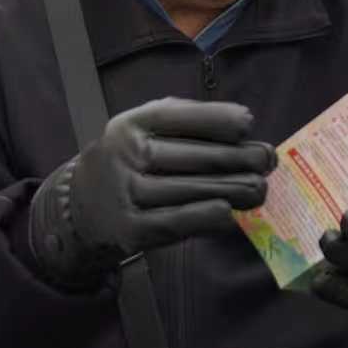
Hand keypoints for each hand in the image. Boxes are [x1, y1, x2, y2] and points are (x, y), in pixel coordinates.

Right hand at [27, 98, 276, 289]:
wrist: (81, 206)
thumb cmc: (131, 160)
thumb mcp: (146, 129)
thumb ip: (188, 121)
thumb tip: (243, 125)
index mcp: (131, 123)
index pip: (178, 117)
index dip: (217, 119)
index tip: (248, 124)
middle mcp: (125, 155)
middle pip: (193, 157)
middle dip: (238, 158)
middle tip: (267, 161)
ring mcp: (125, 193)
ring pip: (190, 190)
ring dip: (232, 190)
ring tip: (259, 189)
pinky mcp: (130, 230)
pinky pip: (175, 222)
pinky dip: (205, 218)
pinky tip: (229, 214)